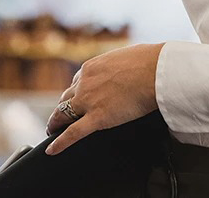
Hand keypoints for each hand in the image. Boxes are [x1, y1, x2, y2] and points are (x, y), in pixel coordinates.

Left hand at [45, 43, 163, 154]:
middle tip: (60, 118)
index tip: (77, 99)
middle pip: (65, 98)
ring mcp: (88, 101)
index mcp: (92, 67)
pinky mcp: (96, 118)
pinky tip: (52, 150)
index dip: (76, 92)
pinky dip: (59, 143)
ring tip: (53, 131)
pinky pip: (72, 134)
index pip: (77, 82)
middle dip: (62, 108)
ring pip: (63, 115)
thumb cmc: (148, 61)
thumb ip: (118, 65)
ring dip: (56, 123)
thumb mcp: (126, 57)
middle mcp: (85, 83)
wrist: (156, 71)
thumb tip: (125, 68)